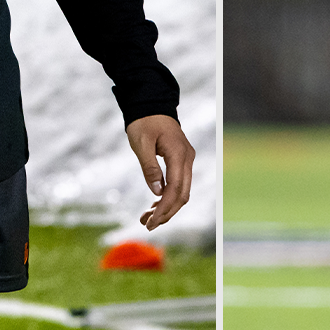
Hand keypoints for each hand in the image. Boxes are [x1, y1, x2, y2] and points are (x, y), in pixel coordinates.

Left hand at [125, 114, 194, 230]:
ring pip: (182, 191)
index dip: (164, 209)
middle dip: (166, 212)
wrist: (151, 103)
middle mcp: (187, 159)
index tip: (150, 223)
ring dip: (166, 207)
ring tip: (146, 219)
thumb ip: (150, 167)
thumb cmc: (143, 121)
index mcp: (178, 154)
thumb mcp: (141, 143)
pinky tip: (153, 206)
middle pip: (182, 194)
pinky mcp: (182, 160)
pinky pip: (179, 183)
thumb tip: (158, 193)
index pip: (175, 189)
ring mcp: (187, 160)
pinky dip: (167, 197)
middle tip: (147, 225)